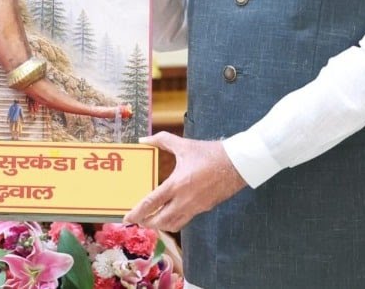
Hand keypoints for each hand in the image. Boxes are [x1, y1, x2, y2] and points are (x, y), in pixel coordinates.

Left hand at [123, 133, 246, 231]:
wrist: (238, 164)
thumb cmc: (210, 153)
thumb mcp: (184, 145)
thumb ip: (162, 140)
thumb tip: (143, 139)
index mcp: (177, 184)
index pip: (152, 203)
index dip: (137, 212)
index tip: (127, 218)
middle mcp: (185, 200)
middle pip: (161, 220)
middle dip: (147, 222)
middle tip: (138, 220)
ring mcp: (196, 207)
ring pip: (174, 224)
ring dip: (160, 225)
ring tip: (151, 220)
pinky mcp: (204, 208)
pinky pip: (185, 219)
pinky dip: (174, 221)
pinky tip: (170, 214)